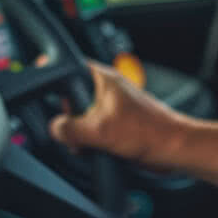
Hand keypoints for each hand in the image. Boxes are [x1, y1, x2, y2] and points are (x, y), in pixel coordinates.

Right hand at [48, 60, 188, 168]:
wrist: (172, 148)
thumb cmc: (148, 131)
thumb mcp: (98, 130)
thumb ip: (70, 128)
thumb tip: (55, 128)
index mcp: (103, 79)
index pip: (70, 67)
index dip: (55, 77)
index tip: (44, 88)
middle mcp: (107, 90)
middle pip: (71, 97)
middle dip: (67, 116)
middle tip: (73, 129)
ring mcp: (112, 107)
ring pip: (81, 116)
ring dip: (79, 132)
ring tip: (87, 143)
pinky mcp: (116, 124)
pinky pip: (92, 130)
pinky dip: (89, 140)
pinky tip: (95, 150)